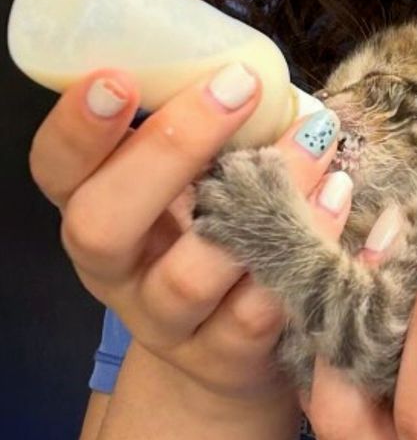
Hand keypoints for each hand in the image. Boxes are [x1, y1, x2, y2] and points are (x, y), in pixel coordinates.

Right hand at [31, 66, 348, 403]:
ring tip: (314, 146)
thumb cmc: (211, 241)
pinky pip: (257, 314)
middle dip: (167, 153)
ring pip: (191, 277)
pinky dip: (301, 256)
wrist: (228, 348)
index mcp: (93, 215)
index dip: (78, 130)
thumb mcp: (189, 191)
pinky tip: (335, 202)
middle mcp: (116, 274)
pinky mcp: (224, 358)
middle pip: (105, 225)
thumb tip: (248, 81)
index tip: (118, 80)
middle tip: (235, 94)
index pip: (57, 172)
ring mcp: (167, 324)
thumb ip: (199, 147)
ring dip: (258, 207)